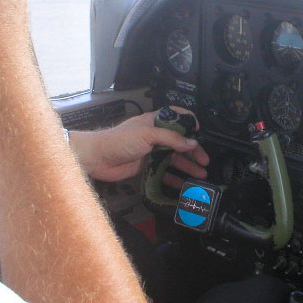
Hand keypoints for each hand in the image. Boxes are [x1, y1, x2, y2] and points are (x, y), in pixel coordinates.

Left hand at [71, 107, 209, 187]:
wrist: (97, 158)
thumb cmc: (118, 140)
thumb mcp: (147, 134)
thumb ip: (171, 138)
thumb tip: (191, 143)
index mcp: (155, 122)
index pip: (177, 118)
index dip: (190, 124)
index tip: (201, 133)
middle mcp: (155, 136)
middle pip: (179, 142)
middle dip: (193, 151)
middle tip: (205, 161)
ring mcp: (151, 152)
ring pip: (174, 159)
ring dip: (187, 166)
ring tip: (200, 175)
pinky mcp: (146, 166)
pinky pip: (164, 172)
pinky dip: (174, 178)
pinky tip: (183, 184)